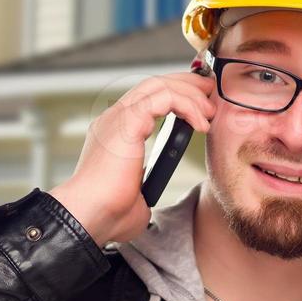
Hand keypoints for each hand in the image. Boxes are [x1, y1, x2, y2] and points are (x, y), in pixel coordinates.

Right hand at [49, 71, 216, 245]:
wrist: (90, 216)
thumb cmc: (109, 213)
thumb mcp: (135, 193)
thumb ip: (143, 184)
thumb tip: (147, 193)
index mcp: (115, 133)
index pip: (147, 99)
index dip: (176, 95)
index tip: (201, 108)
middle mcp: (115, 119)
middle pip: (154, 84)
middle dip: (186, 84)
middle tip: (210, 95)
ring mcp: (119, 117)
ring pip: (159, 85)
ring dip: (189, 93)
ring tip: (209, 111)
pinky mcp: (128, 121)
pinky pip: (164, 97)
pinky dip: (187, 105)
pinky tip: (200, 124)